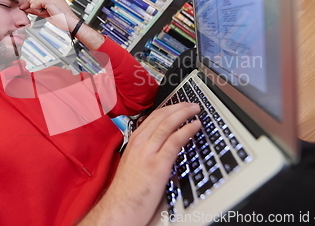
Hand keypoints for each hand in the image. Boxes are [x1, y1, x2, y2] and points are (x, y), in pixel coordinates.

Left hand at [20, 0, 78, 30]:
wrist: (69, 22)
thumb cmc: (61, 17)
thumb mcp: (45, 11)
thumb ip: (35, 7)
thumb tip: (24, 7)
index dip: (33, 2)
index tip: (30, 8)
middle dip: (34, 5)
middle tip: (43, 12)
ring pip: (32, 1)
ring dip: (37, 9)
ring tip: (48, 12)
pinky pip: (34, 5)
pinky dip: (38, 11)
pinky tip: (48, 12)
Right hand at [79, 103, 201, 225]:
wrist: (118, 209)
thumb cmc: (126, 192)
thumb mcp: (134, 165)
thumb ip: (146, 153)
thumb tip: (162, 149)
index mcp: (134, 142)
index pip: (153, 117)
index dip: (168, 108)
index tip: (179, 105)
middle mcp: (140, 143)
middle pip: (161, 116)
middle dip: (178, 107)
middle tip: (191, 104)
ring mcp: (148, 153)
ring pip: (167, 124)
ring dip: (184, 113)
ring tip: (195, 110)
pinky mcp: (157, 165)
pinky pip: (175, 141)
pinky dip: (186, 130)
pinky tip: (195, 125)